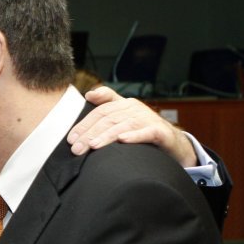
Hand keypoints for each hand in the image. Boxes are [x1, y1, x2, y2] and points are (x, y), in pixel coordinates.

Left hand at [69, 86, 196, 166]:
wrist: (172, 143)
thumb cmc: (143, 130)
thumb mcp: (124, 117)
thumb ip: (107, 104)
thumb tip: (89, 94)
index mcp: (125, 105)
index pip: (100, 112)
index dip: (84, 124)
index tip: (71, 138)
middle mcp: (136, 109)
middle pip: (109, 119)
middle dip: (90, 134)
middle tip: (76, 149)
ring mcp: (149, 119)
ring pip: (124, 126)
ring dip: (107, 136)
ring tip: (93, 146)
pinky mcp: (161, 132)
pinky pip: (147, 133)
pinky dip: (134, 136)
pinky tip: (122, 141)